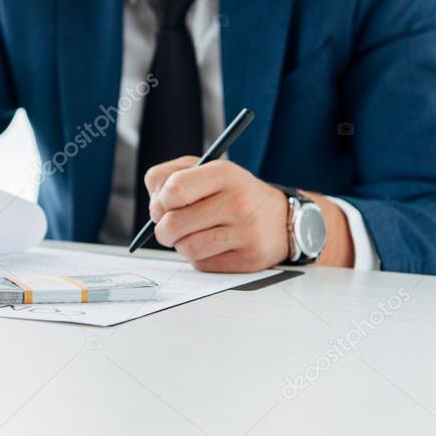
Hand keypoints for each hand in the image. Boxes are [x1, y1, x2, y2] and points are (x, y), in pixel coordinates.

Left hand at [145, 157, 289, 271]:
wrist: (282, 219)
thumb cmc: (234, 193)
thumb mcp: (206, 170)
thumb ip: (170, 177)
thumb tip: (153, 208)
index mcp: (224, 173)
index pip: (174, 190)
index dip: (159, 203)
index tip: (163, 207)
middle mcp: (237, 201)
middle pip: (173, 224)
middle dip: (163, 230)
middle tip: (169, 228)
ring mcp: (245, 231)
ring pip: (186, 248)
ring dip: (181, 245)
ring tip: (193, 236)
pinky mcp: (249, 258)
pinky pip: (203, 264)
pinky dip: (199, 258)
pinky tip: (212, 246)